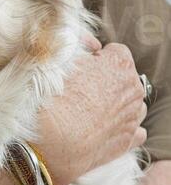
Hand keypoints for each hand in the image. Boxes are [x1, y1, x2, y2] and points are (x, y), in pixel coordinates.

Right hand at [35, 35, 147, 184]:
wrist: (49, 140)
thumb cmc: (52, 98)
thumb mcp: (60, 58)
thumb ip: (80, 44)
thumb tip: (92, 45)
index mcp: (120, 64)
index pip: (115, 52)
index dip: (96, 59)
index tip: (81, 68)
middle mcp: (133, 88)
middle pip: (125, 78)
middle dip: (108, 81)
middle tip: (80, 91)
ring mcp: (133, 116)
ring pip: (130, 103)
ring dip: (116, 104)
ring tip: (88, 112)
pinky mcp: (129, 140)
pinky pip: (134, 129)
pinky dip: (122, 127)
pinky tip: (103, 129)